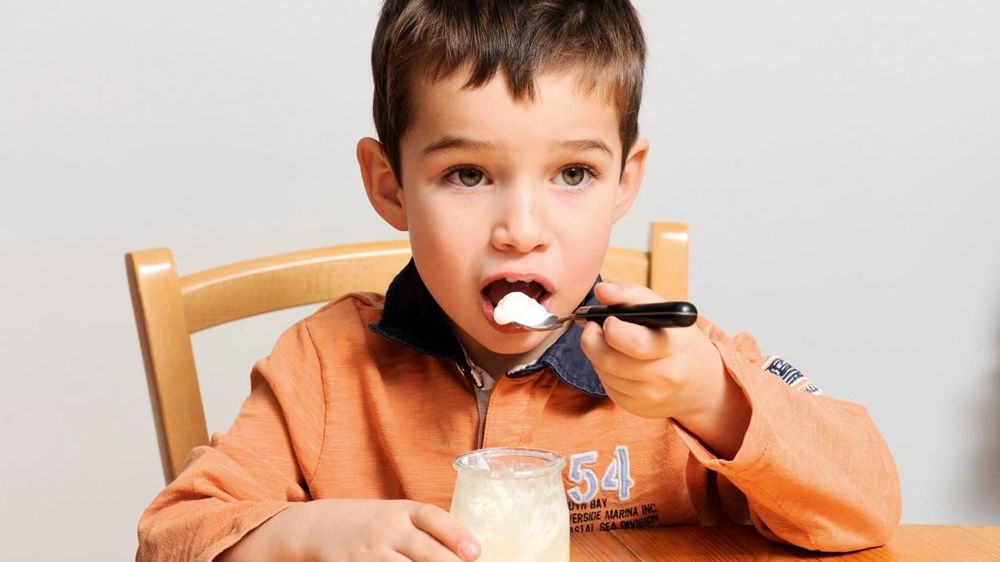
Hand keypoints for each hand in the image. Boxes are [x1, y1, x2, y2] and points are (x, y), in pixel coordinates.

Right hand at [219, 498, 479, 561]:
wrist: (317, 526)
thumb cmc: (371, 523)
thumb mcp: (397, 515)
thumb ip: (427, 529)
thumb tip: (469, 554)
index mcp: (403, 511)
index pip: (433, 518)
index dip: (456, 535)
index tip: (475, 553)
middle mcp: (387, 529)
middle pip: (425, 552)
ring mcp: (368, 552)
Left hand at [580, 281, 749, 457]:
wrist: (699, 382)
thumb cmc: (676, 339)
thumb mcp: (662, 310)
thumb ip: (630, 294)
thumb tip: (602, 290)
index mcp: (674, 346)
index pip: (635, 343)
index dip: (612, 328)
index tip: (608, 319)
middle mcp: (665, 375)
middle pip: (609, 360)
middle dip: (592, 339)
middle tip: (593, 327)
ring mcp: (650, 396)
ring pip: (603, 372)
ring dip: (596, 354)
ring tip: (608, 343)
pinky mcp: (636, 408)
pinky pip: (606, 386)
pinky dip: (604, 371)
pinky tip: (617, 361)